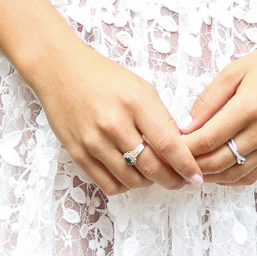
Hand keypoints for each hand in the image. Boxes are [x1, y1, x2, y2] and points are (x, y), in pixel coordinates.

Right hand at [30, 38, 205, 197]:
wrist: (59, 69)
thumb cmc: (104, 76)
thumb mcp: (140, 87)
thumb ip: (160, 117)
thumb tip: (179, 149)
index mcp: (136, 101)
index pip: (168, 144)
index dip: (186, 166)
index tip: (197, 176)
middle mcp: (114, 123)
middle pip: (152, 168)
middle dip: (173, 180)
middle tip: (181, 181)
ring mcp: (94, 140)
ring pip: (131, 180)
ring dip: (149, 184)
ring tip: (155, 176)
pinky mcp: (77, 153)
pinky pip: (107, 184)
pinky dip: (125, 186)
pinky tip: (131, 176)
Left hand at [181, 32, 256, 186]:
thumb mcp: (235, 70)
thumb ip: (209, 99)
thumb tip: (186, 125)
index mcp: (248, 108)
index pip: (207, 140)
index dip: (184, 147)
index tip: (168, 146)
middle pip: (218, 162)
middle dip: (192, 165)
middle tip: (174, 162)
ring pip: (234, 174)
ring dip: (210, 176)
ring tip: (191, 169)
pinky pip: (252, 175)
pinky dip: (231, 178)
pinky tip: (217, 171)